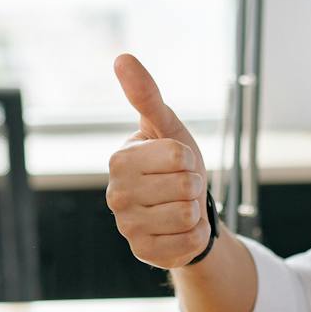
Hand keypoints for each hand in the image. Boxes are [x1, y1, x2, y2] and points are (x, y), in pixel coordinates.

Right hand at [107, 54, 212, 268]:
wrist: (183, 209)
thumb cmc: (174, 164)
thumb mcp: (166, 127)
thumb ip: (145, 94)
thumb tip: (122, 57)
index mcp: (119, 160)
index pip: (178, 156)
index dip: (189, 159)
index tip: (179, 162)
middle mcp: (116, 195)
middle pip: (184, 186)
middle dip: (194, 186)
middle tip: (181, 188)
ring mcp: (127, 227)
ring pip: (187, 216)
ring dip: (194, 212)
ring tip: (180, 207)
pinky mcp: (143, 253)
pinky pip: (187, 243)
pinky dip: (194, 236)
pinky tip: (180, 231)